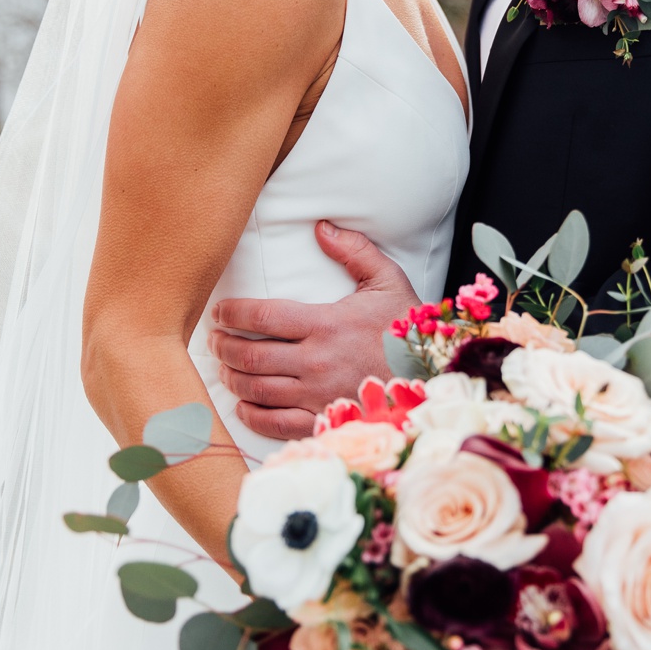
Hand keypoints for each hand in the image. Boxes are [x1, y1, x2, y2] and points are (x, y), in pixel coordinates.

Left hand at [208, 221, 419, 440]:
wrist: (434, 377)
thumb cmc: (407, 329)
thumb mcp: (388, 281)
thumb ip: (355, 251)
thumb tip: (321, 227)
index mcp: (327, 325)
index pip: (261, 316)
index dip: (231, 312)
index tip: (219, 311)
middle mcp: (316, 362)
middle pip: (248, 355)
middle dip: (222, 346)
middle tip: (215, 339)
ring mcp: (316, 395)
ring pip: (254, 389)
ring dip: (231, 377)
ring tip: (226, 366)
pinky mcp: (320, 420)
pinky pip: (272, 422)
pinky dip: (250, 413)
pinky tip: (244, 402)